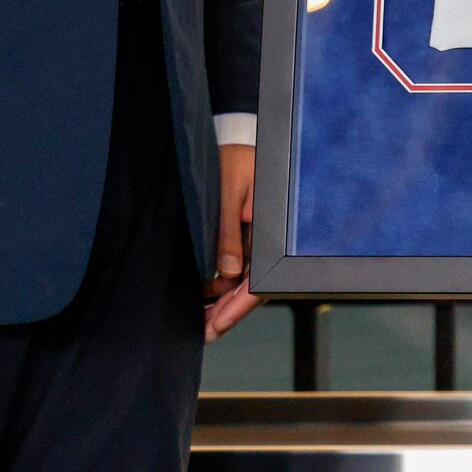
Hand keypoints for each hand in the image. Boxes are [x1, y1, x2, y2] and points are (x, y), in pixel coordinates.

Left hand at [205, 140, 259, 342]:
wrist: (239, 139)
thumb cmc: (236, 160)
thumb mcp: (227, 192)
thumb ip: (226, 232)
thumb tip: (224, 274)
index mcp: (271, 228)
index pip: (259, 278)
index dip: (237, 306)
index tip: (216, 325)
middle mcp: (269, 238)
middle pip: (252, 286)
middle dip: (227, 312)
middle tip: (204, 332)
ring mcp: (260, 239)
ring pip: (244, 280)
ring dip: (223, 301)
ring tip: (199, 320)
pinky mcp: (250, 236)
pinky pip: (240, 267)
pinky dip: (223, 284)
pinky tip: (207, 296)